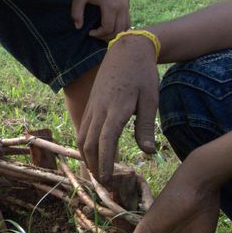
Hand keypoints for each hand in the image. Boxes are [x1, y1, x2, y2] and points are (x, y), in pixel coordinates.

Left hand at [71, 0, 129, 39]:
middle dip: (107, 36)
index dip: (98, 34)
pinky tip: (111, 24)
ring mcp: (126, 3)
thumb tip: (78, 27)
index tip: (89, 32)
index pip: (108, 28)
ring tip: (104, 32)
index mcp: (110, 6)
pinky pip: (128, 18)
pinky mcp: (127, 0)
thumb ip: (77, 12)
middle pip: (119, 30)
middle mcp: (121, 6)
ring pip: (126, 26)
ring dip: (116, 32)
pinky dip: (121, 25)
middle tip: (96, 35)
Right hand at [78, 34, 158, 182]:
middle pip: (89, 143)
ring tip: (97, 173)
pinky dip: (85, 145)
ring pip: (81, 137)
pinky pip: (82, 128)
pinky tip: (92, 154)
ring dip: (87, 157)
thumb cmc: (142, 74)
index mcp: (116, 109)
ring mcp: (92, 106)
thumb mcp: (150, 99)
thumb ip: (146, 126)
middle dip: (94, 165)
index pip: (106, 141)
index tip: (108, 179)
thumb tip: (147, 152)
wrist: (126, 50)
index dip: (104, 162)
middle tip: (104, 183)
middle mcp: (99, 109)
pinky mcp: (91, 104)